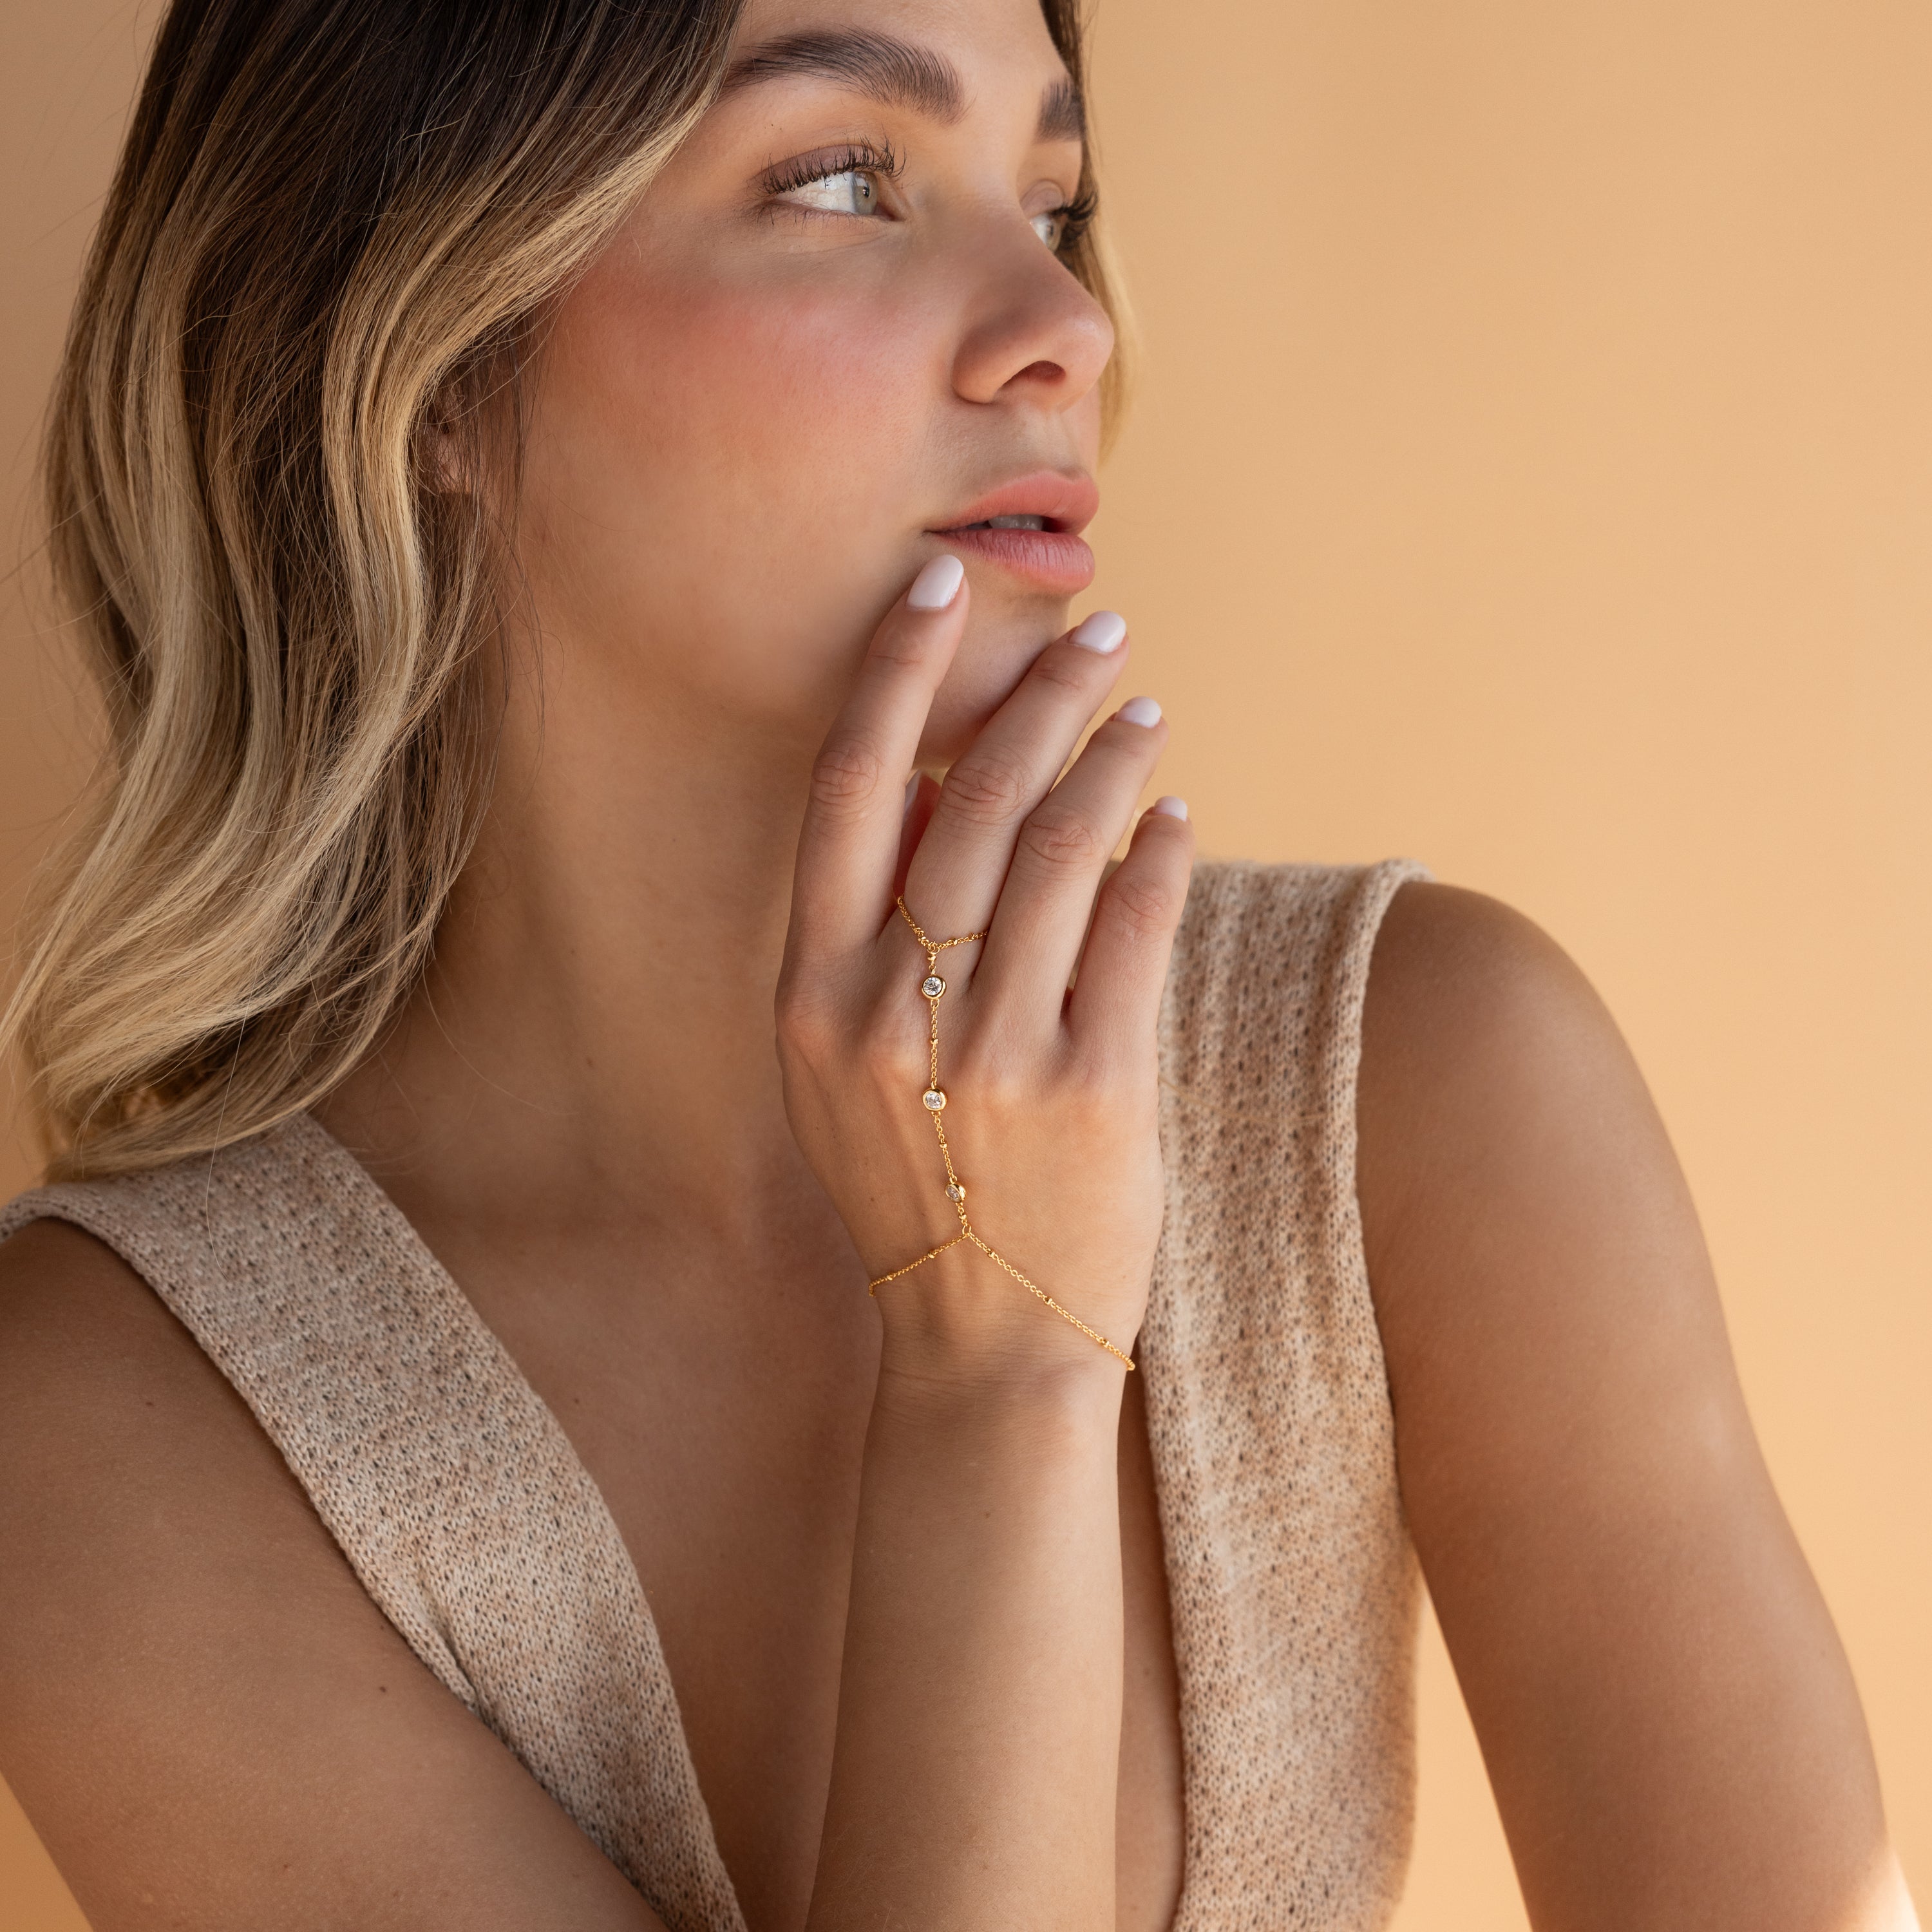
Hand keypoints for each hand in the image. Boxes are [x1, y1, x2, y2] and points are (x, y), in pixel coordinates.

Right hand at [776, 555, 1193, 1384]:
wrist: (978, 1341)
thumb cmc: (913, 1189)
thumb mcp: (842, 1071)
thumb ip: (868, 939)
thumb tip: (930, 786)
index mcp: (812, 997)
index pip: (846, 792)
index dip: (891, 675)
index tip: (934, 588)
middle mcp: (892, 1013)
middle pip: (972, 800)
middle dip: (1040, 699)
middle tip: (1096, 641)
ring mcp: (993, 1052)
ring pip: (1062, 848)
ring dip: (1112, 760)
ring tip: (1144, 714)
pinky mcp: (1093, 1090)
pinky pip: (1136, 928)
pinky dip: (1159, 854)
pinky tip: (1173, 816)